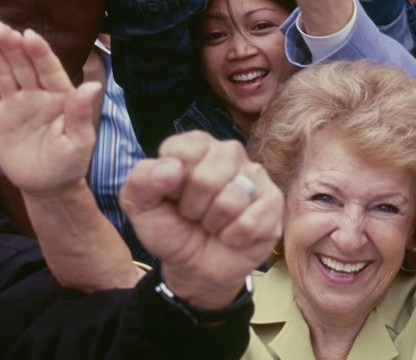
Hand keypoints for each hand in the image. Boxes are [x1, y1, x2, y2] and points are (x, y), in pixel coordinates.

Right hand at [0, 22, 103, 197]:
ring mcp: (13, 101)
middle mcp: (36, 92)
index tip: (29, 36)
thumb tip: (93, 86)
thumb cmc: (68, 162)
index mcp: (60, 94)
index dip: (39, 52)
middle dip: (10, 45)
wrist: (45, 186)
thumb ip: (80, 114)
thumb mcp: (79, 141)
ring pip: (1, 72)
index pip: (49, 68)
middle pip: (21, 64)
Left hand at [122, 132, 281, 309]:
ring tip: (212, 225)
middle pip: (207, 177)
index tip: (171, 196)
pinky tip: (231, 235)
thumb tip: (170, 168)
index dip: (170, 182)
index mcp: (196, 147)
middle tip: (193, 215)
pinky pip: (250, 221)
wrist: (195, 268)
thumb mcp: (141, 207)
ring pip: (231, 200)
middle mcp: (229, 154)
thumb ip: (141, 180)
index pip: (182, 150)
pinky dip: (233, 237)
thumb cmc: (172, 230)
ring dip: (213, 224)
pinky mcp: (274, 203)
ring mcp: (256, 177)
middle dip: (192, 207)